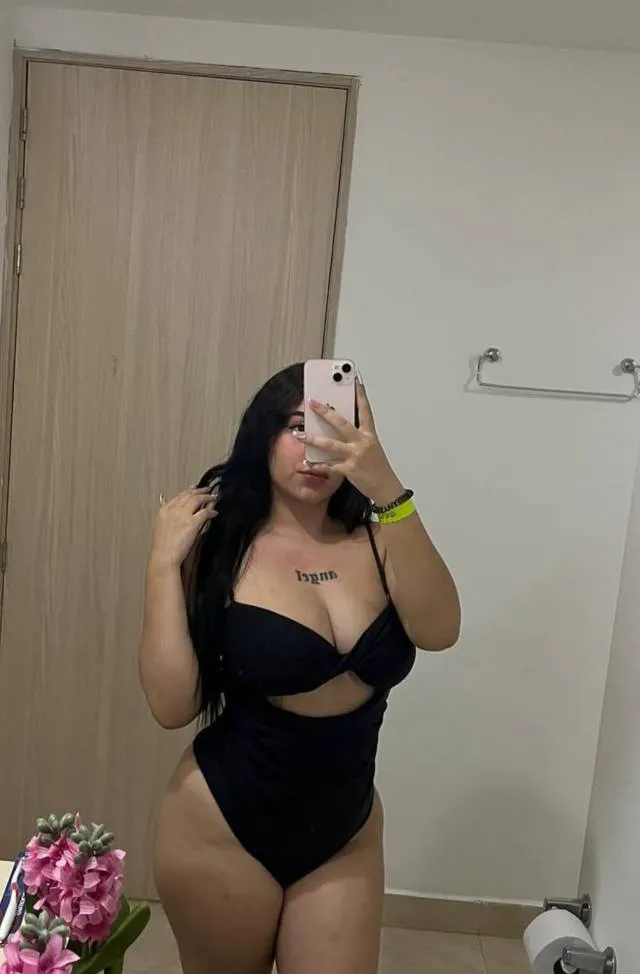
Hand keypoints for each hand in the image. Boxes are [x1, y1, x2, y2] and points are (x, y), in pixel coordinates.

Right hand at [148, 487, 216, 571]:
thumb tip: (162, 498)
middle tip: (208, 489)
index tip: (195, 488)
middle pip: (189, 495)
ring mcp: (183, 516)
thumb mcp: (159, 524)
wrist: (163, 557)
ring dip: (207, 497)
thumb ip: (164, 510)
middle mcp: (173, 510)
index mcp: (164, 510)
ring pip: (197, 500)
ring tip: (214, 497)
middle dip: (200, 491)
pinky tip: (214, 513)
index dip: (189, 491)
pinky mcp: (192, 523)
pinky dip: (211, 511)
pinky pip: (205, 512)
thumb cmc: (161, 546)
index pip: (179, 496)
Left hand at [295, 378, 402, 502]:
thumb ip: (357, 436)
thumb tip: (340, 426)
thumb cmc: (378, 467)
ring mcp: (355, 456)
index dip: (360, 395)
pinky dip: (316, 464)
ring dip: (312, 439)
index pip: (365, 410)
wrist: (386, 488)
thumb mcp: (371, 447)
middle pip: (341, 423)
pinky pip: (328, 466)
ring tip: (299, 434)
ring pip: (330, 444)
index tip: (355, 381)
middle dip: (326, 412)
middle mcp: (362, 442)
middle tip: (313, 402)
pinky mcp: (349, 470)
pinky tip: (306, 461)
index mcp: (369, 435)